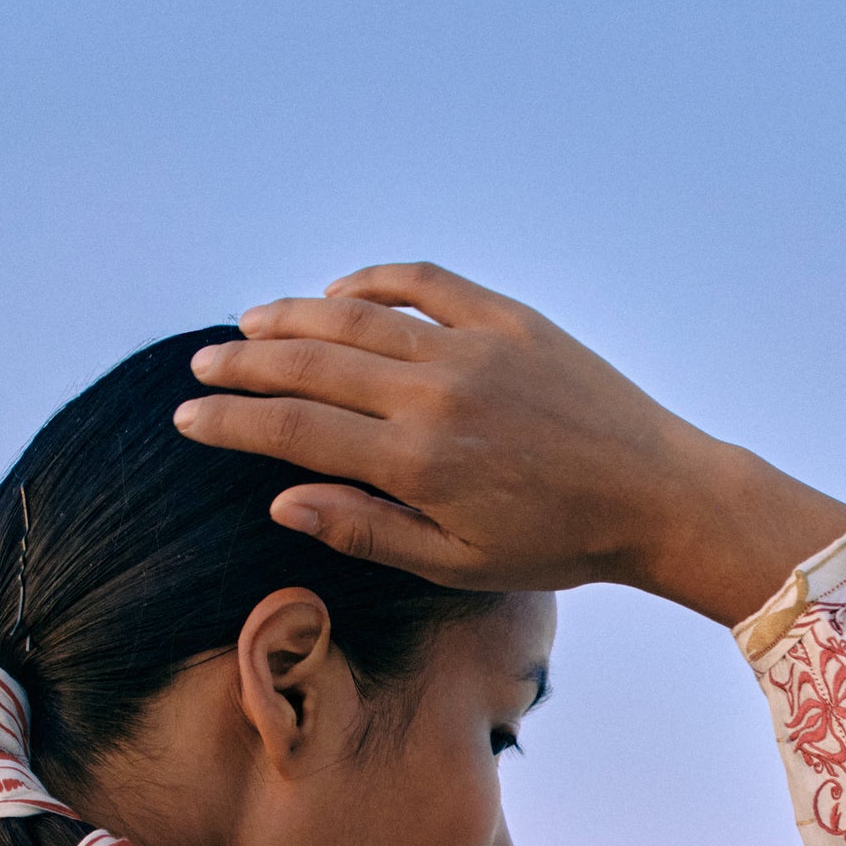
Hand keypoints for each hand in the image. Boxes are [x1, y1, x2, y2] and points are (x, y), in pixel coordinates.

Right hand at [174, 263, 845, 624]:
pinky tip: (339, 292)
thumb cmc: (559, 545)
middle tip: (202, 366)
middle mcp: (435, 396)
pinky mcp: (510, 318)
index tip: (189, 417)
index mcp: (417, 464)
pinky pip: (422, 281)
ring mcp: (472, 348)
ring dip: (293, 317)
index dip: (233, 422)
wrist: (656, 496)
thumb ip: (366, 531)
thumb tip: (283, 500)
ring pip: (355, 316)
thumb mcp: (458, 563)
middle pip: (311, 366)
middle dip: (244, 366)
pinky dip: (371, 281)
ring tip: (251, 325)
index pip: (295, 431)